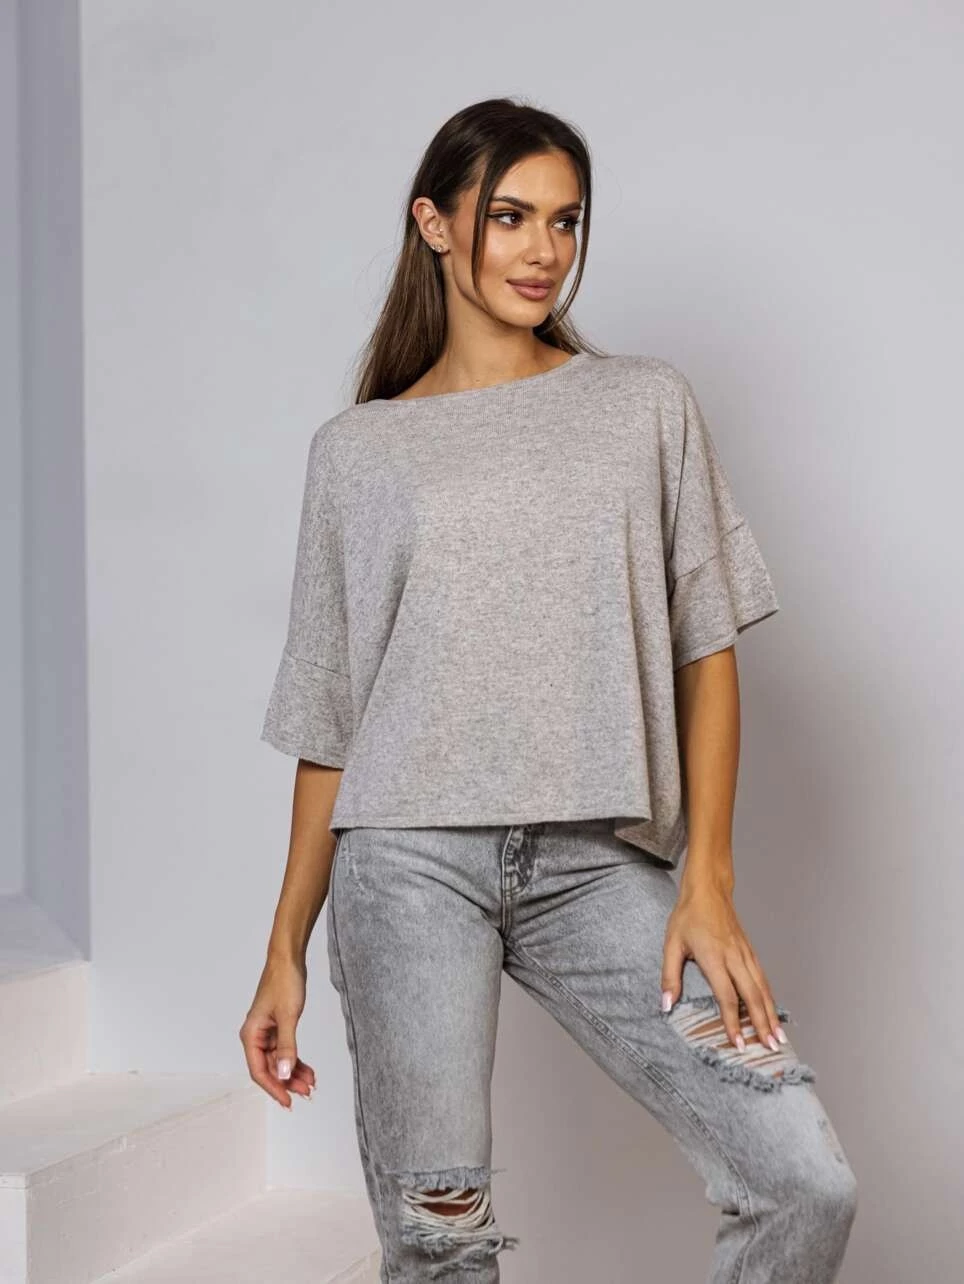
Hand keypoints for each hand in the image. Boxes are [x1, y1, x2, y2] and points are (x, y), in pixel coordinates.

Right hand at [239, 955, 316, 1108]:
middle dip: (288, 1082)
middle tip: (307, 1092)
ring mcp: (266, 1033)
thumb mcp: (288, 1017)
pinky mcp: (277, 1028)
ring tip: (311, 1083)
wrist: (288, 960)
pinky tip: (308, 1069)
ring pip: (279, 1061)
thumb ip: (287, 1047)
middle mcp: (256, 1036)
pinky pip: (285, 1050)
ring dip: (294, 1073)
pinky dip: (296, 1060)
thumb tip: (285, 1075)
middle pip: (270, 1068)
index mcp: (251, 1035)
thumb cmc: (284, 982)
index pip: (259, 1071)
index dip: (274, 1088)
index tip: (288, 1101)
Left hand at [660, 881, 785, 1052]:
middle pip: (752, 996)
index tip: (738, 1044)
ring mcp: (745, 954)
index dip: (733, 1022)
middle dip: (761, 1024)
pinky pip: (763, 979)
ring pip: (762, 989)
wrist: (709, 890)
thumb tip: (666, 1005)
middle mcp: (734, 957)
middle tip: (770, 1049)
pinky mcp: (750, 952)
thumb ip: (669, 976)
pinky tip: (774, 1013)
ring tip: (779, 1038)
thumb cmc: (688, 916)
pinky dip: (771, 998)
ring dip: (771, 1015)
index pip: (727, 996)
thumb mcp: (671, 944)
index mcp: (714, 957)